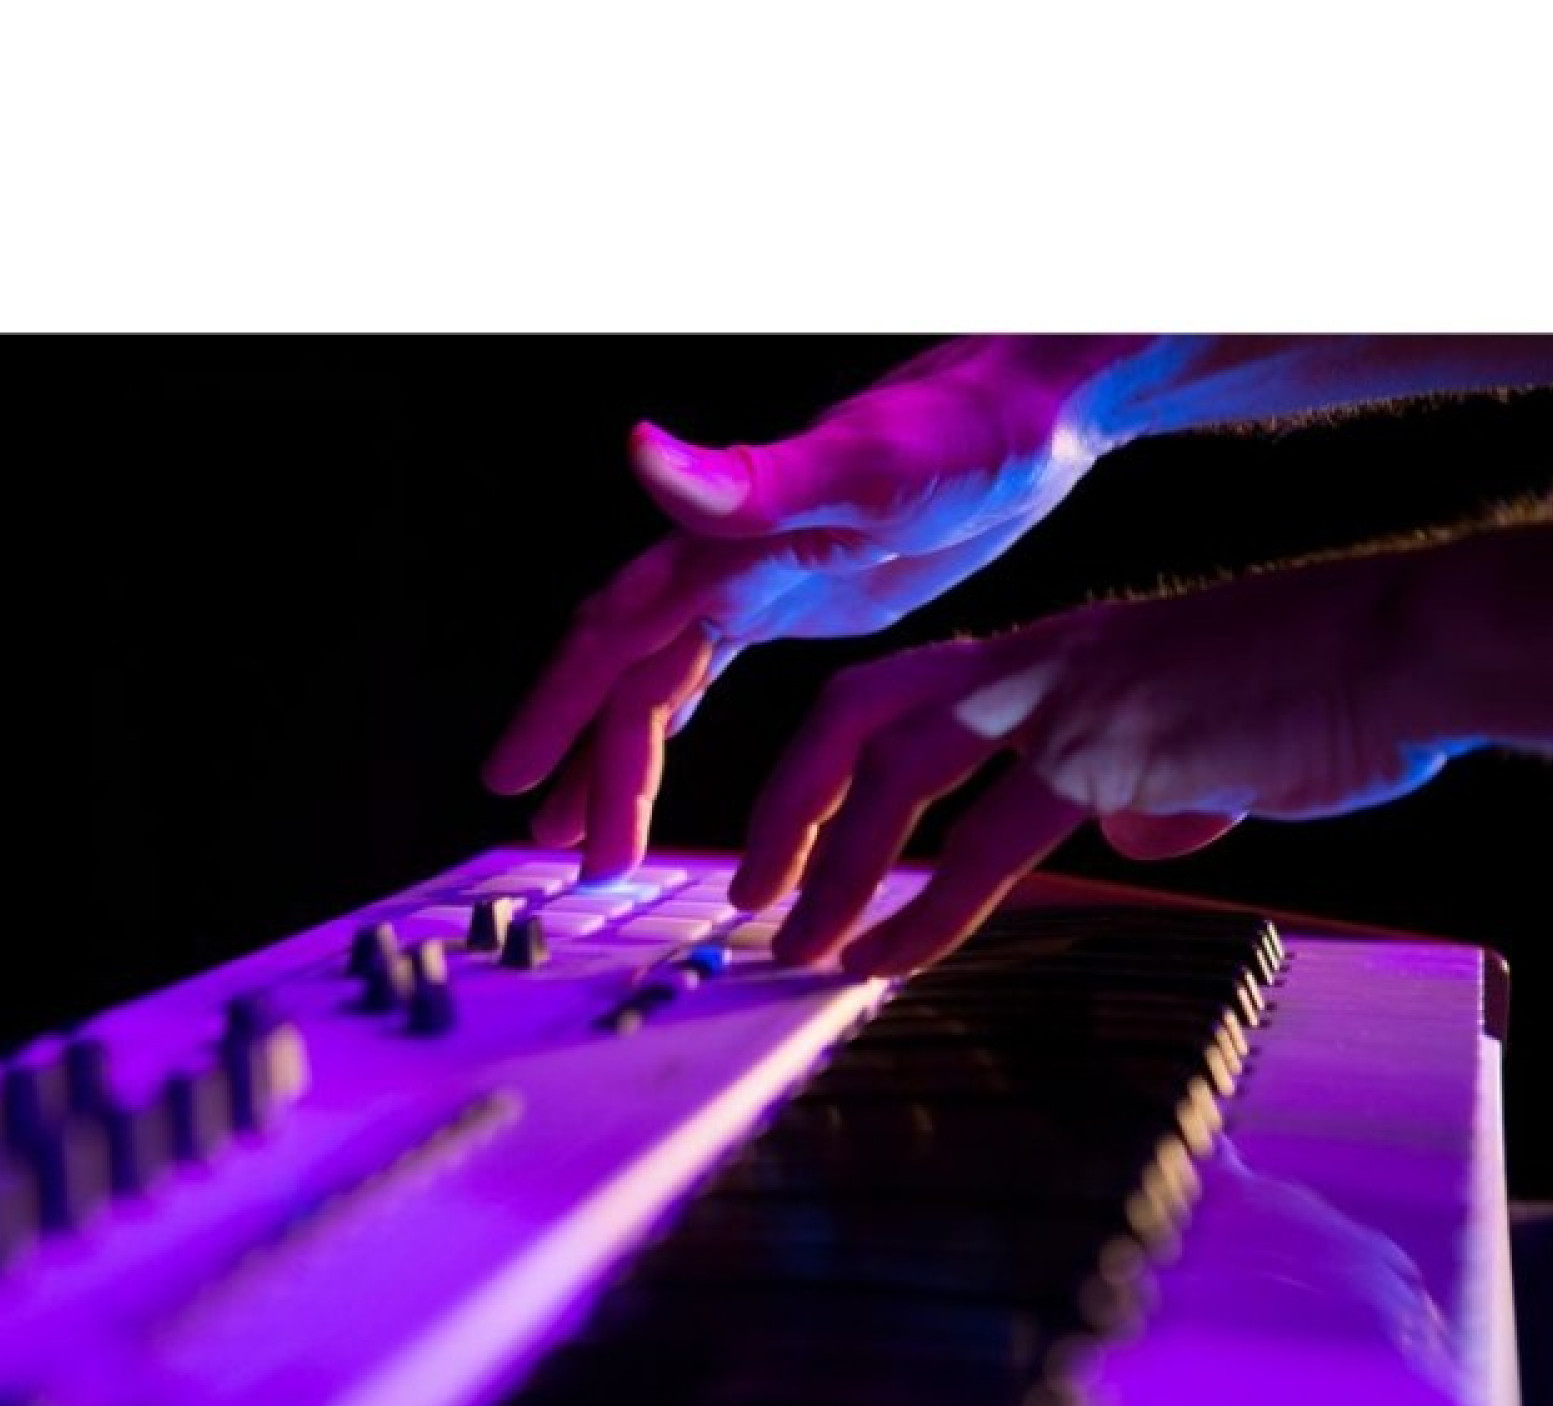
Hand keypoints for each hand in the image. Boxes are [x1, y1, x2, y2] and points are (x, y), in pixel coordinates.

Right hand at [481, 337, 1145, 878]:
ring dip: (615, 753)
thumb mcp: (868, 467)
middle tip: (562, 852)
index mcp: (722, 544)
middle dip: (586, 762)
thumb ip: (753, 479)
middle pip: (625, 676)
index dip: (558, 713)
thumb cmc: (967, 433)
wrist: (1038, 407)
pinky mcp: (797, 596)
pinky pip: (706, 669)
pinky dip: (672, 719)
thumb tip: (641, 452)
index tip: (514, 781)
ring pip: (657, 680)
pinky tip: (660, 752)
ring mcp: (755, 579)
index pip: (614, 640)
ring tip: (585, 831)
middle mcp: (721, 561)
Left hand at [739, 548, 1465, 977]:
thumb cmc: (1320, 690)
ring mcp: (1066, 696)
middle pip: (859, 712)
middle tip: (750, 893)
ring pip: (899, 772)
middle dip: (788, 804)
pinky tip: (889, 965)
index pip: (895, 696)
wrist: (1408, 649)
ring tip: (800, 948)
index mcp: (1044, 652)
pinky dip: (925, 912)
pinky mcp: (1110, 750)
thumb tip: (1129, 834)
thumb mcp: (1200, 738)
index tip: (790, 844)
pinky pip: (987, 842)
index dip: (824, 768)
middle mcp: (1035, 660)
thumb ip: (1148, 785)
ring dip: (836, 867)